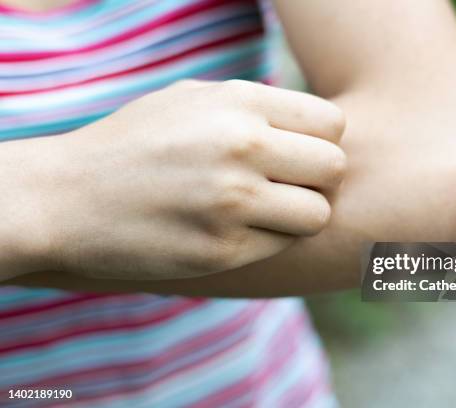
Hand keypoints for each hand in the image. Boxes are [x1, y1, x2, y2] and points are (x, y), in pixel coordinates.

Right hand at [36, 79, 345, 279]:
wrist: (66, 198)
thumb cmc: (135, 144)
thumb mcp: (192, 101)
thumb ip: (255, 107)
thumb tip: (315, 129)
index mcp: (239, 103)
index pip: (332, 124)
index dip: (322, 143)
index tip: (298, 155)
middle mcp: (241, 146)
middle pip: (334, 168)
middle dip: (319, 180)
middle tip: (289, 185)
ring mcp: (232, 201)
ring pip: (318, 213)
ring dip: (300, 215)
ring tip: (266, 209)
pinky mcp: (222, 250)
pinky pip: (282, 245)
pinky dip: (268, 239)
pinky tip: (234, 229)